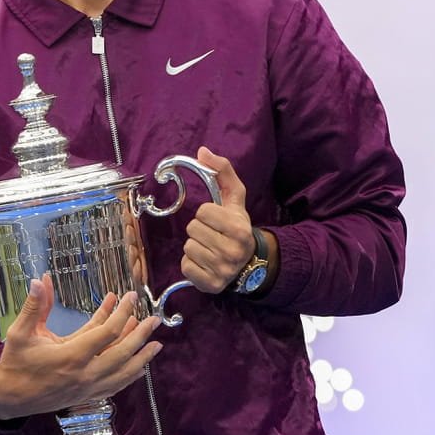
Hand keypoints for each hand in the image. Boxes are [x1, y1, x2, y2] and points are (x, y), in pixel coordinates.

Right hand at [0, 273, 162, 421]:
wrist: (11, 397)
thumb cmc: (16, 362)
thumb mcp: (21, 331)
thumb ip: (34, 306)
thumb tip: (41, 280)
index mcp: (71, 355)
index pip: (106, 332)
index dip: (121, 313)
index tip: (128, 297)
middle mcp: (85, 373)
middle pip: (122, 352)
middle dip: (140, 334)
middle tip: (154, 319)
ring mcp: (88, 387)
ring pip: (124, 372)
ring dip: (142, 357)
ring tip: (156, 343)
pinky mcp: (88, 396)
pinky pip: (116, 386)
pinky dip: (131, 376)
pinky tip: (140, 367)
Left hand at [181, 146, 256, 292]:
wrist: (248, 262)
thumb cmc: (235, 225)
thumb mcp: (234, 198)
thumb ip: (222, 171)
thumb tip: (202, 151)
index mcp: (240, 229)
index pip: (203, 212)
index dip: (206, 213)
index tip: (216, 220)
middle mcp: (234, 251)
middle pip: (193, 229)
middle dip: (199, 229)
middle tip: (212, 235)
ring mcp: (223, 270)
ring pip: (188, 247)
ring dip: (195, 246)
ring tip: (210, 248)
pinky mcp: (211, 284)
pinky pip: (186, 266)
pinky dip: (191, 263)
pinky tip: (205, 262)